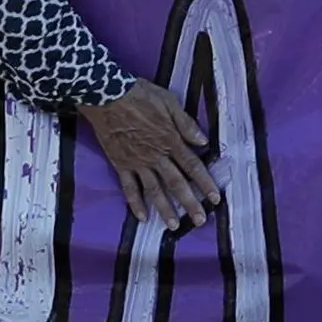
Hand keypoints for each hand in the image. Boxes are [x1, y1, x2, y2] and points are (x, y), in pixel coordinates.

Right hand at [82, 79, 215, 227]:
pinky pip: (129, 187)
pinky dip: (135, 203)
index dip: (205, 183)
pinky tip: (142, 217)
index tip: (215, 199)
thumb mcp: (168, 102)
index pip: (192, 166)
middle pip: (176, 183)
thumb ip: (186, 124)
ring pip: (154, 190)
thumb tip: (203, 141)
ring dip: (165, 209)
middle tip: (200, 221)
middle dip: (190, 203)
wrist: (106, 96)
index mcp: (171, 140)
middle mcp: (156, 156)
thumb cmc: (139, 95)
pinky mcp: (121, 164)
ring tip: (174, 226)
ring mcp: (137, 162)